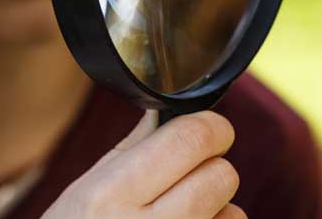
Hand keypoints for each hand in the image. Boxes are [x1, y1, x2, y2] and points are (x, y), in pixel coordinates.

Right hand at [41, 110, 244, 218]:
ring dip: (217, 208)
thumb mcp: (86, 190)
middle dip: (212, 168)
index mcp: (112, 194)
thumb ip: (132, 150)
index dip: (210, 127)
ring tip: (180, 215)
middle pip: (221, 175)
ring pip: (234, 213)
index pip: (190, 140)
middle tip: (188, 175)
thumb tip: (167, 113)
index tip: (210, 129)